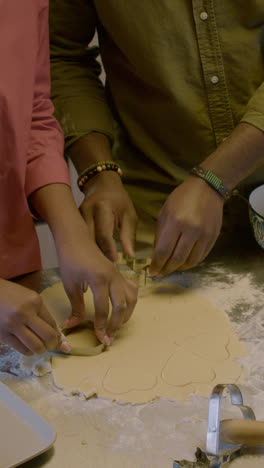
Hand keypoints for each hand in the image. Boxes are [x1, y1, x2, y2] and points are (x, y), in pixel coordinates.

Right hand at [0, 280, 65, 354]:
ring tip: (40, 348)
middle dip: (53, 344)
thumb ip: (42, 313)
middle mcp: (24, 313)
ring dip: (41, 350)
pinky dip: (28, 351)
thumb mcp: (30, 297)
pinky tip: (29, 348)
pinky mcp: (3, 334)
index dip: (57, 333)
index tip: (57, 338)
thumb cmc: (12, 295)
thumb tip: (55, 333)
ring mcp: (13, 324)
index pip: (52, 323)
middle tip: (51, 345)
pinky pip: (21, 348)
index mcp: (34, 301)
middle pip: (47, 335)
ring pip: (35, 346)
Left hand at [57, 224, 137, 344]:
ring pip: (131, 298)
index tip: (99, 338)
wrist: (76, 240)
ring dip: (126, 315)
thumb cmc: (70, 260)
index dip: (101, 325)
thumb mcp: (70, 285)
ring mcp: (119, 274)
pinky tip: (122, 308)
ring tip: (117, 326)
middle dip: (116, 325)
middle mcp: (113, 277)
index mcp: (99, 279)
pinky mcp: (120, 273)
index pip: (102, 308)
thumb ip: (74, 308)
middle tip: (109, 338)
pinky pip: (132, 289)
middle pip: (121, 306)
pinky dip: (130, 301)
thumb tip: (70, 326)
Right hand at [80, 171, 137, 260]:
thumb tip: (130, 256)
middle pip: (89, 239)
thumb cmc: (119, 200)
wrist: (102, 184)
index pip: (103, 234)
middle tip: (106, 270)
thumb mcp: (129, 215)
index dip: (109, 250)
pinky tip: (91, 258)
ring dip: (90, 253)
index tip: (115, 261)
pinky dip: (85, 248)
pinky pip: (79, 237)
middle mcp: (86, 211)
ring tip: (98, 267)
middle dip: (97, 255)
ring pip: (82, 240)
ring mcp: (77, 216)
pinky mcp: (73, 220)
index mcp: (102, 208)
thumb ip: (129, 235)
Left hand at [149, 176, 223, 275]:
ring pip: (190, 261)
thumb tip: (156, 255)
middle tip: (160, 273)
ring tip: (171, 268)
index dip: (156, 264)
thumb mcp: (165, 212)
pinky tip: (183, 262)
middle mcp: (191, 229)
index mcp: (176, 221)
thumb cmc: (182, 198)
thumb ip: (159, 234)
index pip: (163, 251)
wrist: (208, 188)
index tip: (151, 271)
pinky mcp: (213, 237)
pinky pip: (201, 256)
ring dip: (179, 268)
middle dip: (166, 269)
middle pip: (177, 259)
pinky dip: (191, 262)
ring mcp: (205, 234)